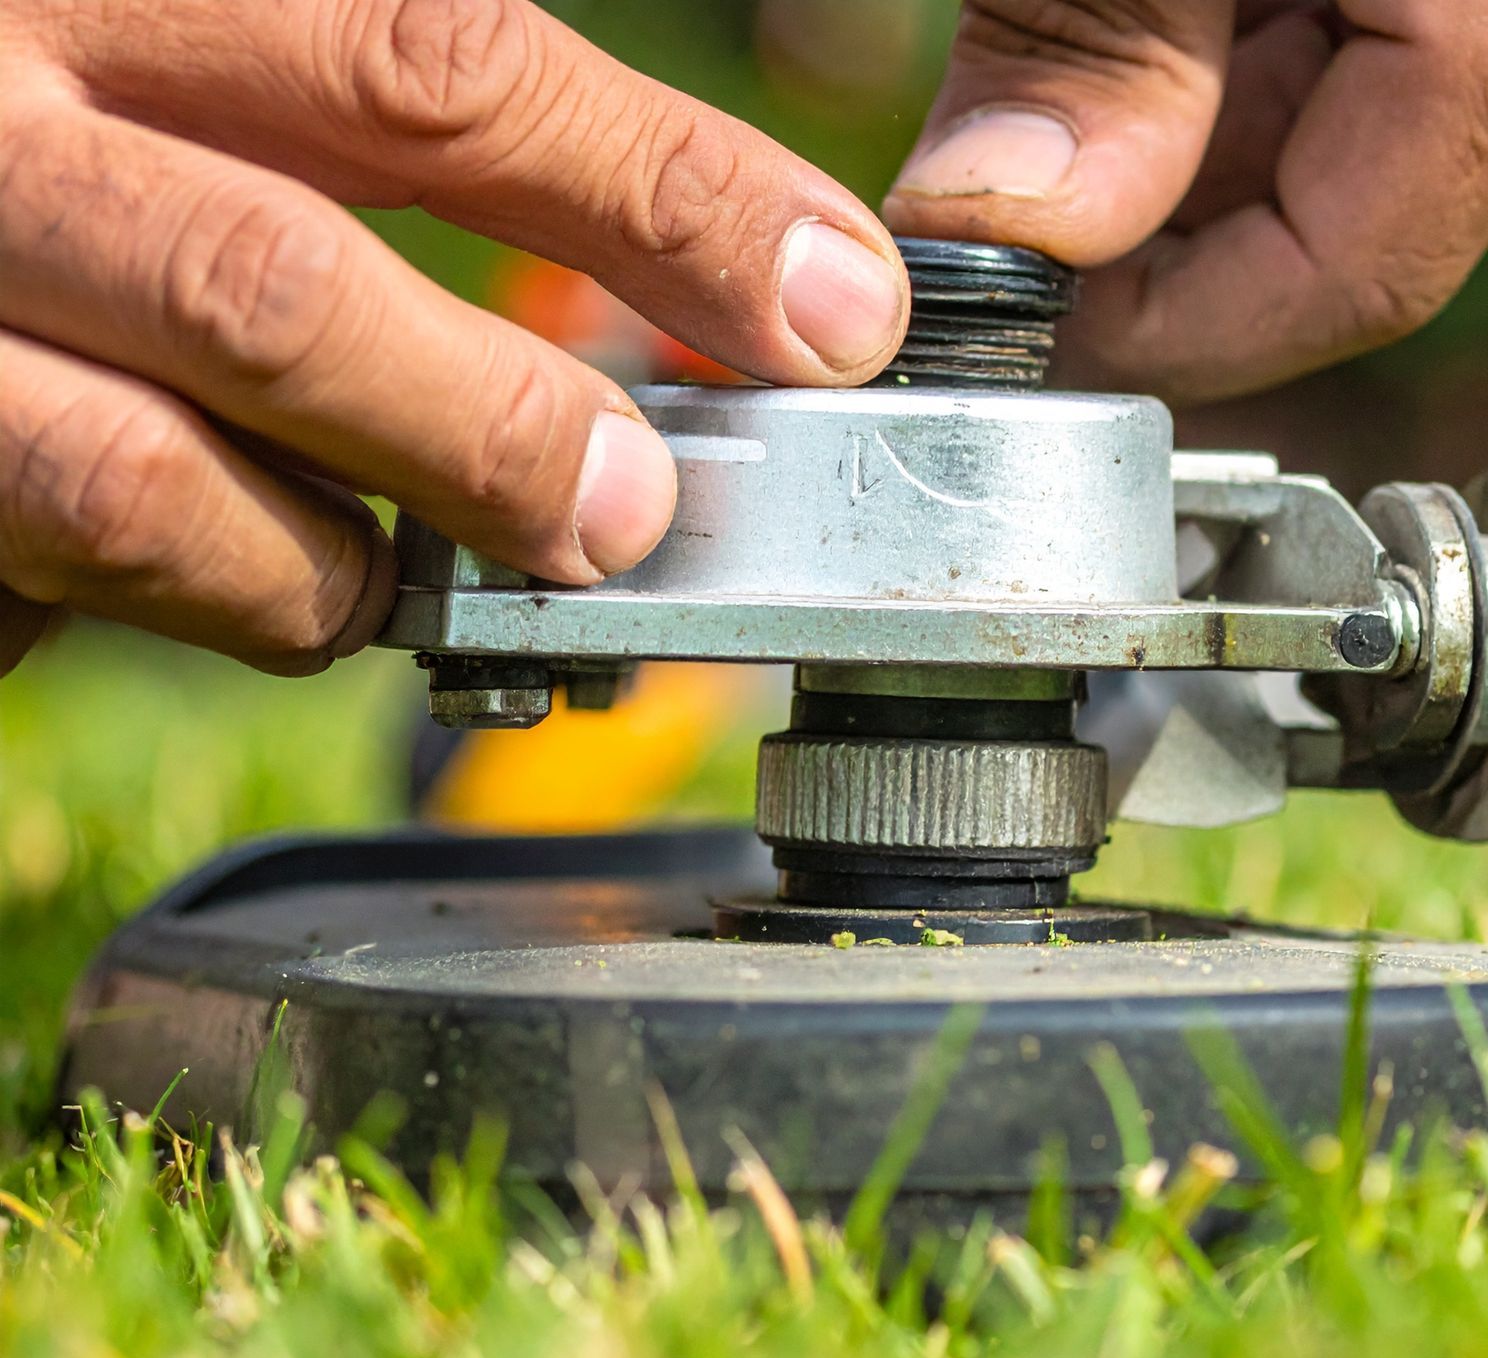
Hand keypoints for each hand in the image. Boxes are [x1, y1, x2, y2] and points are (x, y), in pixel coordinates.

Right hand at [0, 0, 909, 676]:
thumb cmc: (61, 106)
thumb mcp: (205, 41)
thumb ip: (373, 101)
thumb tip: (712, 256)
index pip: (429, 53)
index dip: (660, 193)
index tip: (837, 308)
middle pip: (279, 281)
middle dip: (497, 427)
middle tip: (634, 515)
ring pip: (137, 473)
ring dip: (335, 558)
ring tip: (431, 570)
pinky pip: (50, 567)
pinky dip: (211, 599)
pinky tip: (278, 579)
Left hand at [884, 0, 1487, 402]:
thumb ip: (1100, 43)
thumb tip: (1003, 230)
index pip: (1349, 281)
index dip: (1169, 331)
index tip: (1026, 328)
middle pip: (1340, 233)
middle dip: (1159, 242)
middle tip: (1012, 213)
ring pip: (1343, 154)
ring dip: (1184, 150)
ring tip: (1075, 61)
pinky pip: (1362, 64)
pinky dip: (1233, 67)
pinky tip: (1161, 24)